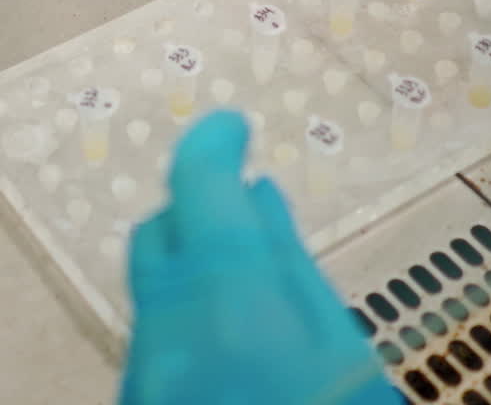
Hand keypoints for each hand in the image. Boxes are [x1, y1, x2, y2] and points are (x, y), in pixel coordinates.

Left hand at [119, 112, 396, 404]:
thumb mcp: (342, 352)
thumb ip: (290, 268)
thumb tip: (258, 197)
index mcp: (226, 296)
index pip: (197, 181)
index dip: (214, 142)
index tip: (237, 127)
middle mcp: (164, 328)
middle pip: (157, 235)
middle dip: (199, 212)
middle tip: (249, 217)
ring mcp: (141, 373)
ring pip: (155, 291)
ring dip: (194, 274)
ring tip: (254, 300)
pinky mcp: (133, 402)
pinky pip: (154, 341)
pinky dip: (188, 325)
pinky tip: (233, 353)